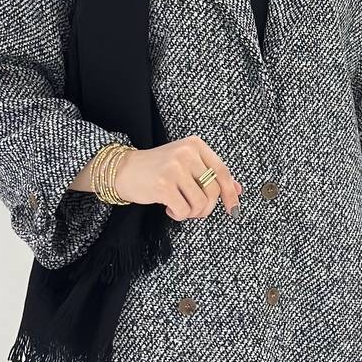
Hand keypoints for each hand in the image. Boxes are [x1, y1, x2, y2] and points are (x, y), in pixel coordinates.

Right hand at [113, 135, 243, 219]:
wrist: (123, 170)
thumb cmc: (159, 169)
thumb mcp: (188, 165)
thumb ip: (212, 175)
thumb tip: (238, 190)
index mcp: (196, 145)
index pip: (223, 171)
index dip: (231, 193)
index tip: (234, 209)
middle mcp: (187, 153)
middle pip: (213, 190)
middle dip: (207, 208)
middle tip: (195, 210)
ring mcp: (174, 168)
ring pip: (200, 203)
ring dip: (191, 213)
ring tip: (180, 207)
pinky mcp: (163, 185)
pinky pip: (184, 210)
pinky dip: (178, 215)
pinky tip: (169, 208)